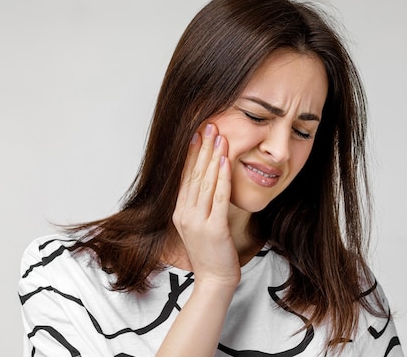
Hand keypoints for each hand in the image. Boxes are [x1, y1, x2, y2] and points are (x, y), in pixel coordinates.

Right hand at [172, 123, 240, 288]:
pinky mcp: (214, 228)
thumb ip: (197, 205)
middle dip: (202, 149)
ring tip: (219, 136)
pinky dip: (222, 177)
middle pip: (194, 175)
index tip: (197, 134)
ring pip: (206, 183)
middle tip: (209, 126)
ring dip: (213, 157)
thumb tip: (204, 182)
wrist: (215, 280)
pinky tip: (226, 161)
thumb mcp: (198, 226)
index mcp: (179, 212)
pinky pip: (219, 197)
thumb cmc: (211, 253)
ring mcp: (198, 221)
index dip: (191, 154)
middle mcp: (185, 214)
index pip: (185, 177)